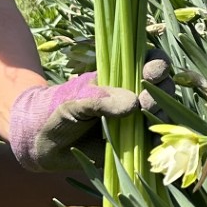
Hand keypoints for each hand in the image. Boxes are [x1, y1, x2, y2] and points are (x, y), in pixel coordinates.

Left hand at [8, 54, 171, 172]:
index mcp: (121, 77)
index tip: (151, 73)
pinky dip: (158, 142)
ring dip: (163, 116)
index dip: (157, 65)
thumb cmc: (58, 111)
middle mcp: (133, 96)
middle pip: (162, 88)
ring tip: (148, 122)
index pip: (149, 62)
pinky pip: (154, 141)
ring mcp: (135, 121)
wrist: (43, 143)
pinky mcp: (133, 144)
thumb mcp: (76, 101)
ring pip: (162, 114)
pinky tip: (153, 142)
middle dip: (161, 93)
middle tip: (146, 103)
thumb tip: (134, 105)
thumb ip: (101, 100)